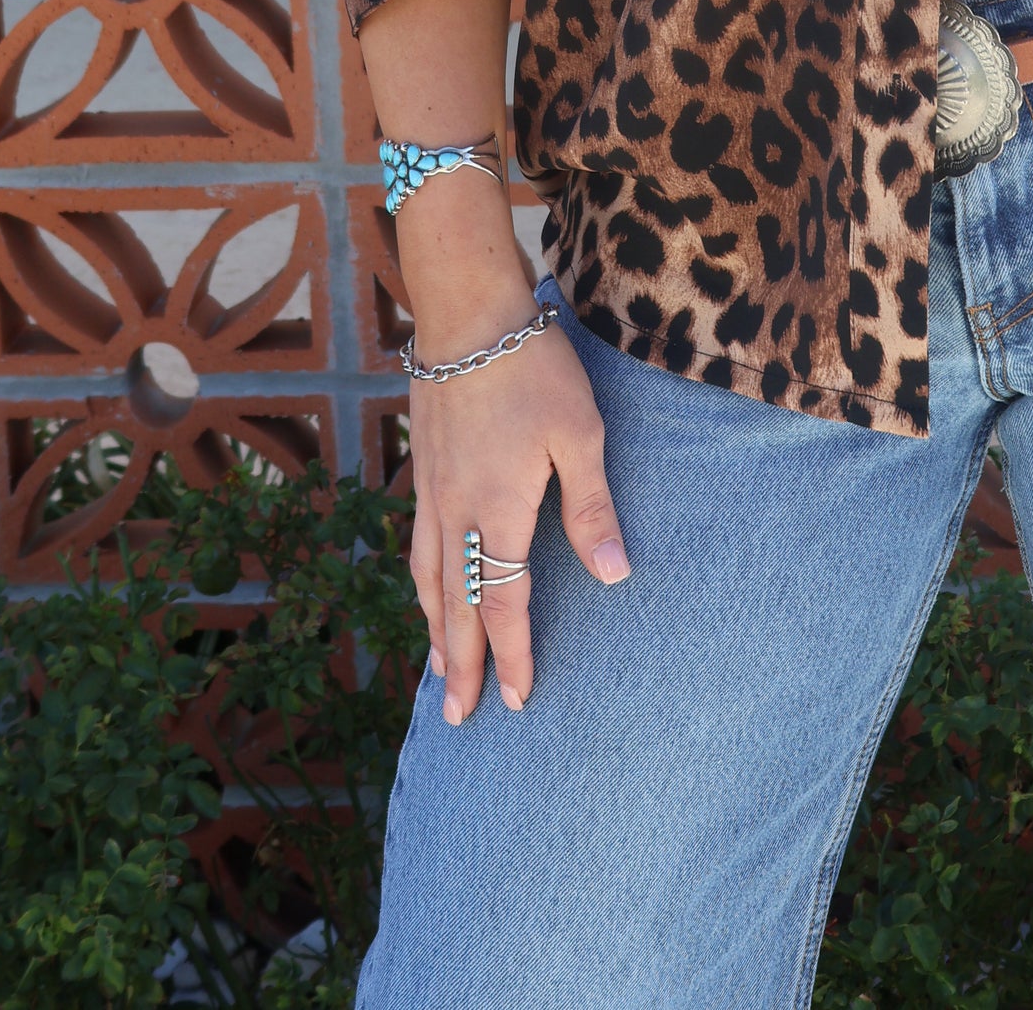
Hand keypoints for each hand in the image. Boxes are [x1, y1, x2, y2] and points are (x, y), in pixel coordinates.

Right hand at [405, 285, 629, 725]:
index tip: (519, 700)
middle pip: (455, 607)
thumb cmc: (533, 369)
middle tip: (458, 718)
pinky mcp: (424, 468)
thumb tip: (613, 577)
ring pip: (428, 580)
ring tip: (438, 670)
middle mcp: (456, 513)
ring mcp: (432, 491)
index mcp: (498, 511)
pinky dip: (422, 585)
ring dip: (435, 631)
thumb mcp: (580, 435)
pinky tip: (428, 590)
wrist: (467, 314)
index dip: (513, 655)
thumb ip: (592, 509)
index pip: (503, 604)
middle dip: (459, 665)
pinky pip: (419, 546)